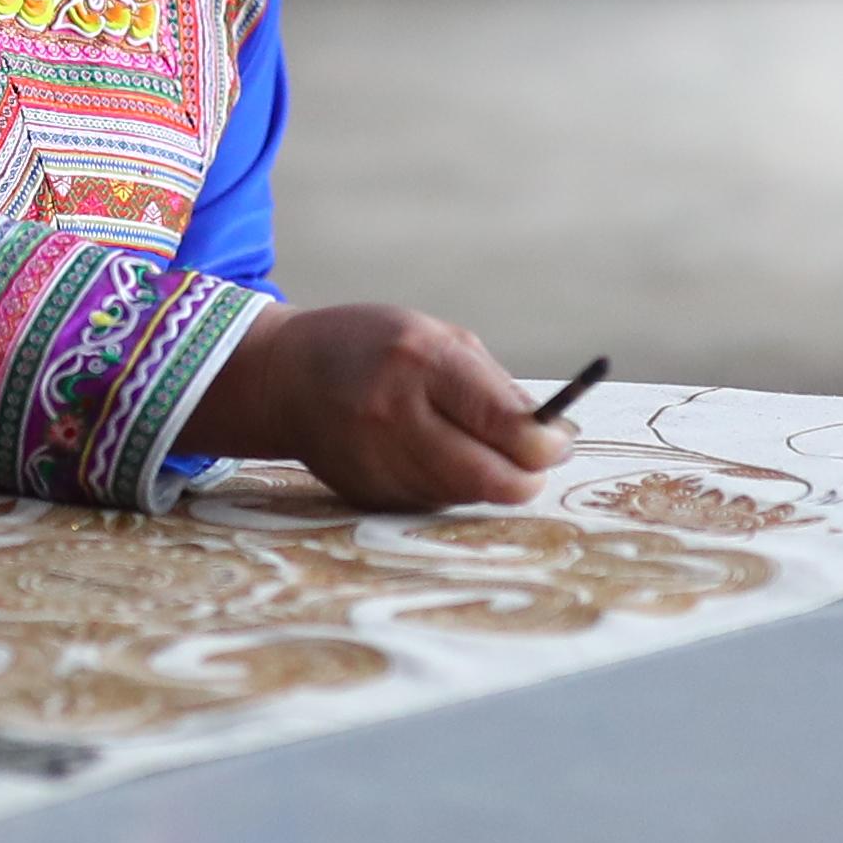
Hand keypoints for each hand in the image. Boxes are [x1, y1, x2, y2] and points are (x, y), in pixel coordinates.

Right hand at [180, 303, 566, 510]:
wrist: (284, 377)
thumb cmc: (374, 348)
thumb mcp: (437, 339)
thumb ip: (494, 388)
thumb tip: (553, 436)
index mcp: (421, 362)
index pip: (504, 424)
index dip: (545, 444)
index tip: (558, 443)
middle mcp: (395, 414)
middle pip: (489, 477)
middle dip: (526, 477)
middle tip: (537, 464)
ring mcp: (376, 460)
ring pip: (464, 495)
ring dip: (486, 481)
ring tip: (478, 449)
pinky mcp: (365, 493)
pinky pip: (430, 502)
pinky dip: (448, 487)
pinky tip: (434, 457)